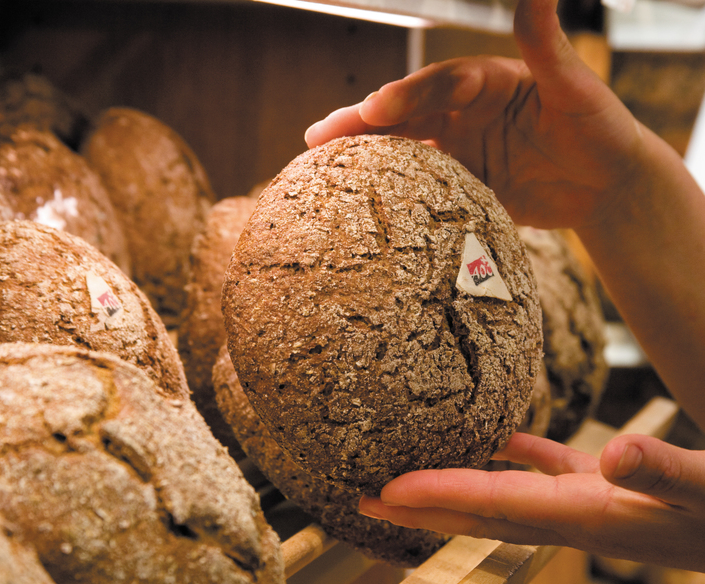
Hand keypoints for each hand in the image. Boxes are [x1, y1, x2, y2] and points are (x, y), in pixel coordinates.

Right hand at [304, 0, 645, 229]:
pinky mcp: (463, 180)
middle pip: (406, 112)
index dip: (408, 93)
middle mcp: (467, 110)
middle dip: (363, 122)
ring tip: (322, 161)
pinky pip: (420, 182)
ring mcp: (461, 146)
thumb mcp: (576, 89)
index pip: (440, 83)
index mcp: (488, 81)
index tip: (377, 106)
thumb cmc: (602, 129)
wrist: (610, 185)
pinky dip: (390, 185)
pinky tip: (359, 193)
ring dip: (365, 152)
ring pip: (404, 145)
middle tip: (320, 136)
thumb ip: (546, 45)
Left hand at [358, 432, 704, 572]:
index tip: (384, 492)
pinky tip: (495, 437)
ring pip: (499, 495)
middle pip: (476, 515)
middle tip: (362, 502)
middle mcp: (572, 517)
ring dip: (450, 487)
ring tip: (405, 479)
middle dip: (417, 511)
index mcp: (585, 516)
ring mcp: (583, 505)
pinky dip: (512, 455)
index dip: (436, 497)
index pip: (492, 505)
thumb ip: (662, 471)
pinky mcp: (601, 488)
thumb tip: (617, 453)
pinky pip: (541, 470)